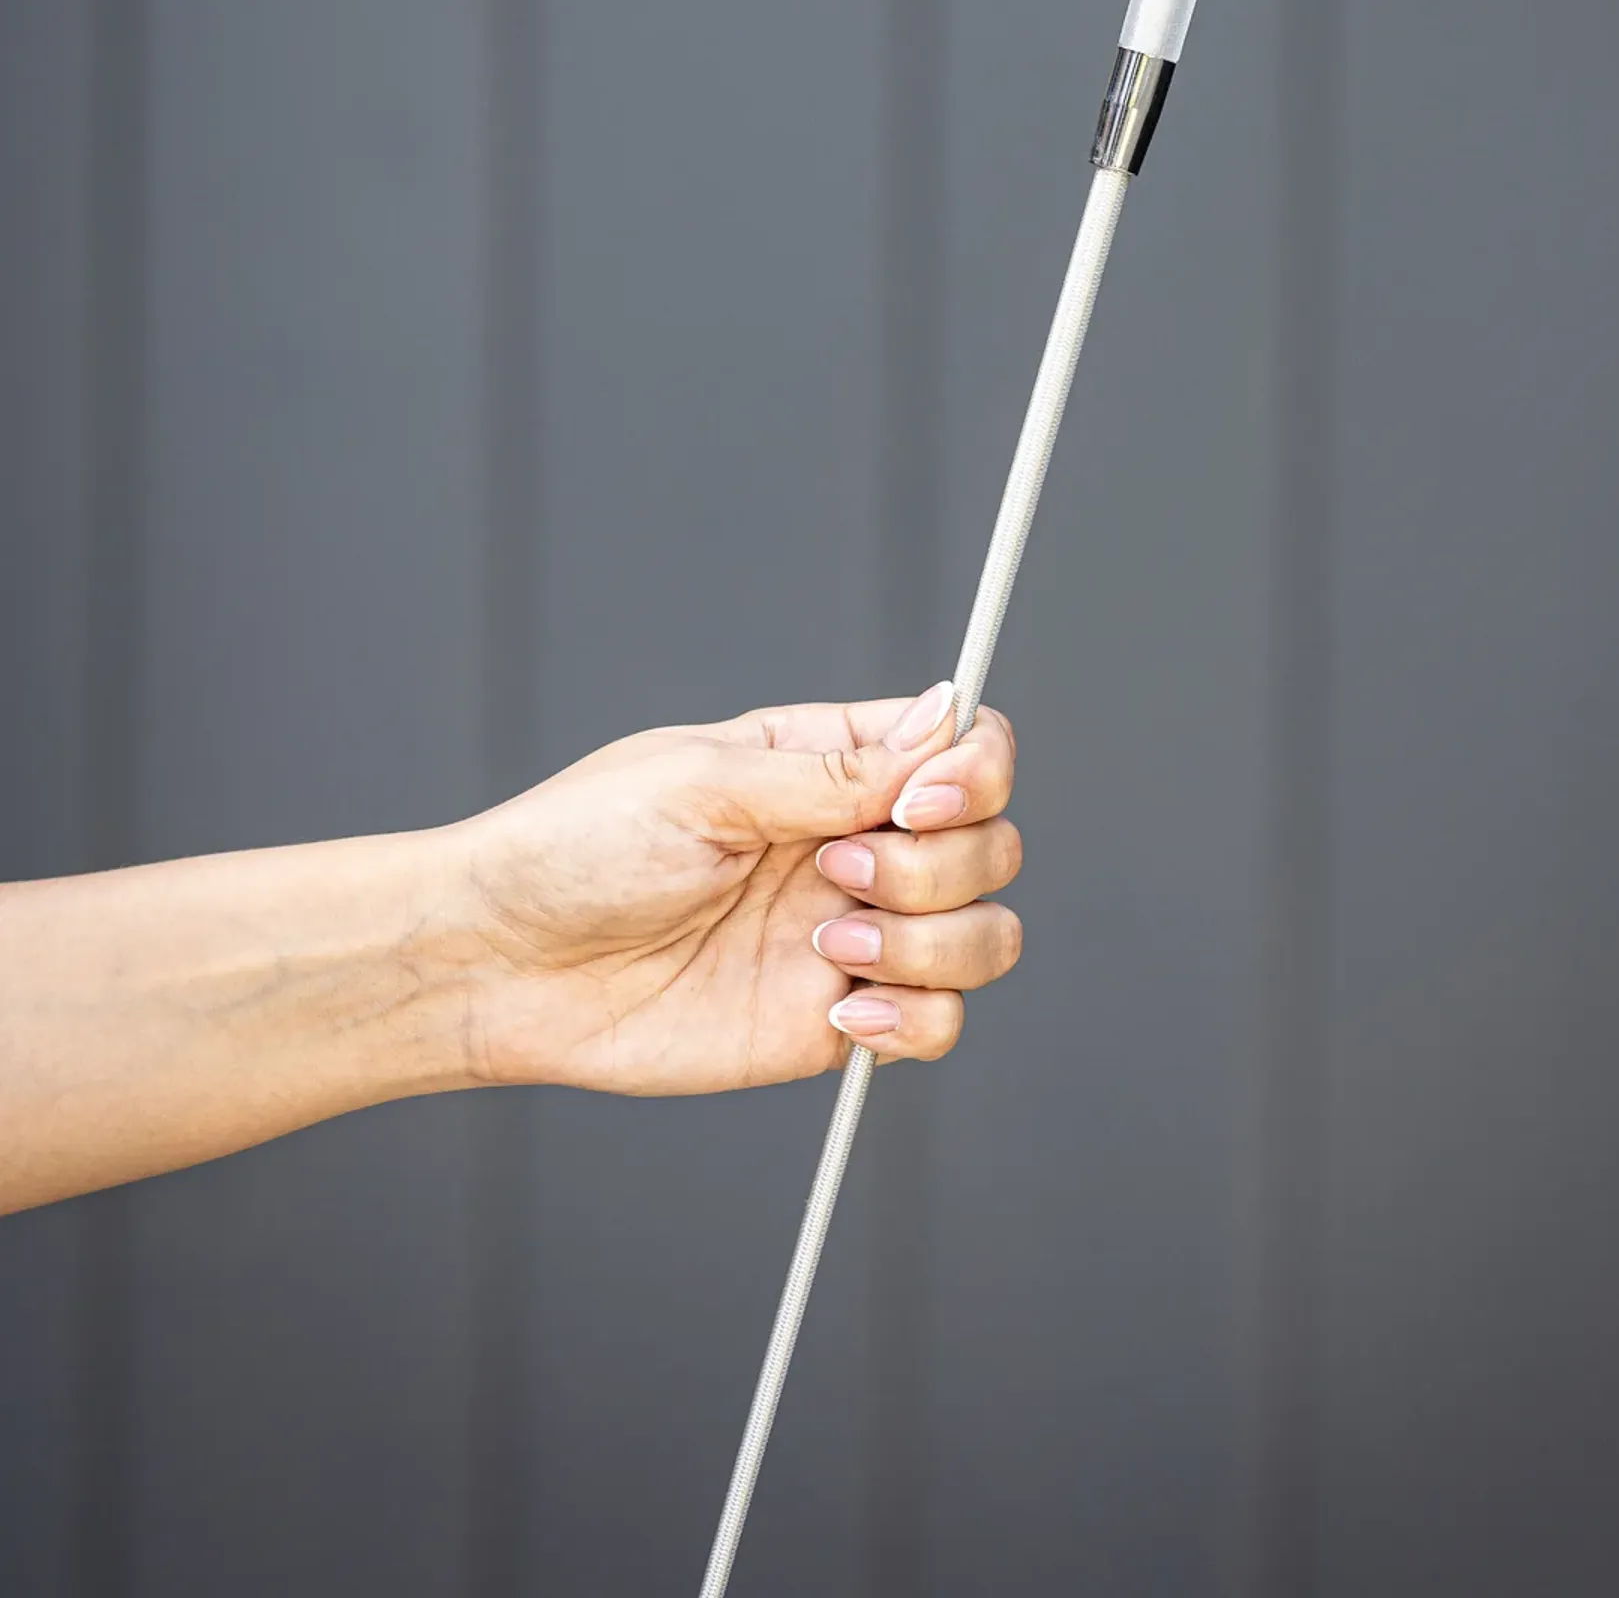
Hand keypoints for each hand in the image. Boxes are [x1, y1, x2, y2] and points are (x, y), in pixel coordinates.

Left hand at [446, 684, 1021, 1094]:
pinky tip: (842, 1014)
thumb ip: (831, 771)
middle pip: (991, 843)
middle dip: (940, 864)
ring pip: (985, 935)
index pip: (965, 745)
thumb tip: (946, 717)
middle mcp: (857, 843)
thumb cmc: (576, 849)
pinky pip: (939, 1024)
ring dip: (927, 943)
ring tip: (823, 948)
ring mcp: (853, 935)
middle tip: (837, 870)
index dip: (975, 771)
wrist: (503, 968)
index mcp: (827, 762)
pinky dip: (916, 1022)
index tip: (915, 802)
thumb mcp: (700, 783)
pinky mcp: (835, 1021)